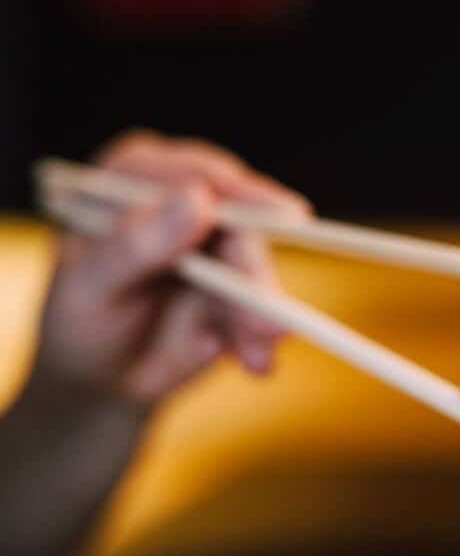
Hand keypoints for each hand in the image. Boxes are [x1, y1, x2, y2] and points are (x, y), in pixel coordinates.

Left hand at [26, 129, 310, 405]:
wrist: (102, 382)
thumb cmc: (80, 324)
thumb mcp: (90, 289)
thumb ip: (136, 245)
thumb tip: (199, 200)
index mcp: (136, 177)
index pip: (197, 172)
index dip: (240, 194)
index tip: (282, 216)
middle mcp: (185, 200)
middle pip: (242, 222)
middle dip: (255, 273)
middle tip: (267, 322)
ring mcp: (218, 243)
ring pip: (257, 266)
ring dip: (262, 314)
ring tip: (255, 357)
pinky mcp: (242, 283)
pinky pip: (265, 305)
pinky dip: (262, 336)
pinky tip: (256, 362)